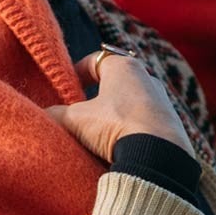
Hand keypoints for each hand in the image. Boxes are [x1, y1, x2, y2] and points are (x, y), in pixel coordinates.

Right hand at [46, 49, 195, 163]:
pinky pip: (146, 123)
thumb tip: (43, 116)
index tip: (66, 87)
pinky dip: (132, 130)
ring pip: (132, 103)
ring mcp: (163, 101)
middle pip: (115, 82)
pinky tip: (122, 147)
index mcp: (124, 67)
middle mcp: (147, 78)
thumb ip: (56, 115)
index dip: (77, 73)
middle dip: (96, 96)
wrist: (159, 154)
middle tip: (80, 113)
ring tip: (100, 135)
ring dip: (116, 115)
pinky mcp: (172, 124)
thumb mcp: (77, 120)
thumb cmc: (116, 126)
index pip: (96, 60)